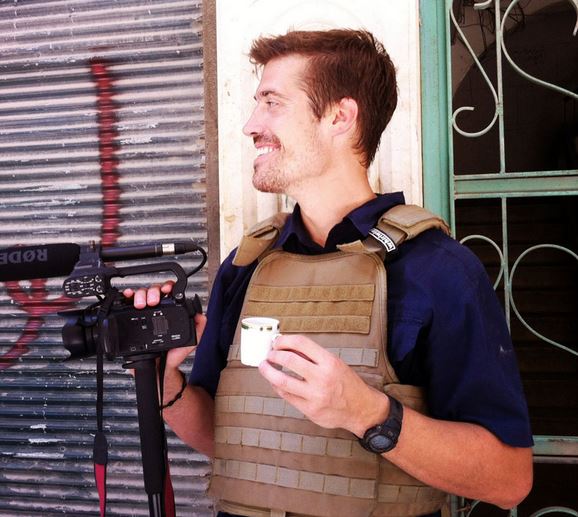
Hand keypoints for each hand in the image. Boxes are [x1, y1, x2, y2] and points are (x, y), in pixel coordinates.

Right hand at [122, 280, 206, 369]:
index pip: (169, 292)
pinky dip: (127, 298)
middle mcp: (156, 312)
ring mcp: (144, 316)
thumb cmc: (173, 355)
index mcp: (170, 313)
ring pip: (141, 296)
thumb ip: (198, 328)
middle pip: (153, 291)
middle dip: (153, 291)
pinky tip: (128, 297)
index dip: (168, 286)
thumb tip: (201, 315)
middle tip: (153, 301)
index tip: (167, 290)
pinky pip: (127, 306)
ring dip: (141, 295)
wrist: (159, 369)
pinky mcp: (132, 322)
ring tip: (142, 304)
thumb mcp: (190, 342)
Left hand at [258, 334, 387, 436]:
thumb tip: (288, 347)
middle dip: (273, 355)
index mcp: (329, 362)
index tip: (276, 341)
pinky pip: (287, 396)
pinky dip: (278, 387)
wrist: (361, 408)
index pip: (301, 343)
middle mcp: (322, 378)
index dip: (284, 340)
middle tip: (269, 354)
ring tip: (264, 367)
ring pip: (282, 381)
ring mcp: (315, 395)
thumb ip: (312, 356)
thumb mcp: (334, 363)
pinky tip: (276, 383)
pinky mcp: (310, 410)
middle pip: (288, 360)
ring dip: (268, 372)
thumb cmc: (347, 383)